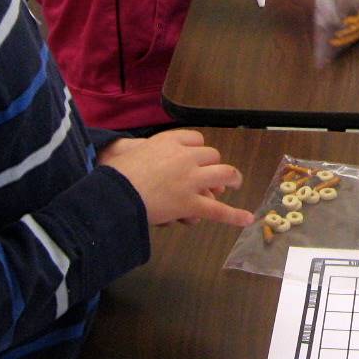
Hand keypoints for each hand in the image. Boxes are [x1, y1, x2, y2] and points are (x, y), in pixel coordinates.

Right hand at [102, 128, 253, 228]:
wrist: (112, 192)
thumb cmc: (113, 174)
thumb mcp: (127, 153)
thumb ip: (136, 151)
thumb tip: (123, 150)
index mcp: (169, 141)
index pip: (195, 139)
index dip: (197, 150)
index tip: (195, 157)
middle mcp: (185, 156)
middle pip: (211, 155)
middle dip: (212, 165)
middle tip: (211, 176)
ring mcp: (191, 180)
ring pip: (222, 174)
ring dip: (232, 178)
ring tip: (236, 183)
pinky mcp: (190, 203)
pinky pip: (218, 210)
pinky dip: (234, 215)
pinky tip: (246, 219)